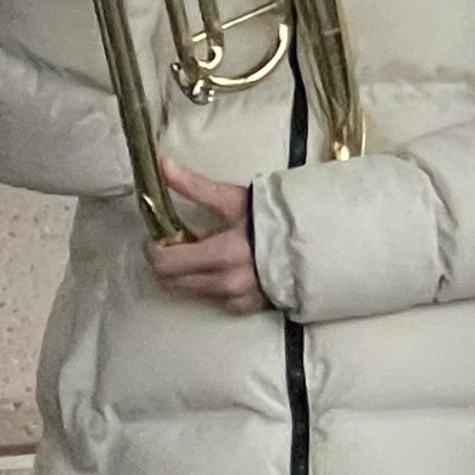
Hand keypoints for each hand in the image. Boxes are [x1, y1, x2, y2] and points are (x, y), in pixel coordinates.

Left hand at [147, 162, 264, 313]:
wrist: (320, 242)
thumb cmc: (277, 216)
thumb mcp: (236, 198)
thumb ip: (196, 186)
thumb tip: (162, 165)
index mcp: (223, 254)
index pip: (166, 263)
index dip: (153, 248)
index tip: (159, 236)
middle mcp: (228, 282)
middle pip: (170, 282)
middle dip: (166, 262)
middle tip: (178, 244)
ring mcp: (238, 298)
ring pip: (190, 292)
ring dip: (187, 273)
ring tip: (202, 254)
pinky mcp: (248, 308)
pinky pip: (215, 300)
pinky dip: (211, 285)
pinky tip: (224, 268)